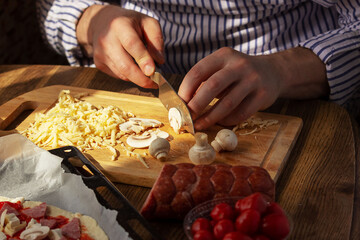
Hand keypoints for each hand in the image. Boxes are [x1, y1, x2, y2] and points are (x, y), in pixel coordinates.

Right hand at [76, 5, 163, 87]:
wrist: (102, 21)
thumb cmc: (129, 23)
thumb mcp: (148, 23)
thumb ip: (156, 40)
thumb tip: (159, 61)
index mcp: (120, 25)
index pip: (131, 44)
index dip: (143, 59)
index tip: (152, 71)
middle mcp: (107, 40)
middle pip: (125, 66)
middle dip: (141, 79)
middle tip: (155, 83)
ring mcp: (100, 53)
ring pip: (122, 74)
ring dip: (137, 78)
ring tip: (146, 72)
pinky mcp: (98, 63)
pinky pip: (118, 75)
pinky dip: (129, 75)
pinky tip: (132, 66)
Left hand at [178, 47, 327, 129]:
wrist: (272, 72)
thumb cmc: (238, 73)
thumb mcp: (222, 68)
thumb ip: (205, 80)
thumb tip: (184, 103)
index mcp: (223, 56)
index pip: (198, 71)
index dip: (186, 89)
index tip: (179, 104)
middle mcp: (239, 65)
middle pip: (212, 86)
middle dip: (196, 105)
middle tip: (187, 118)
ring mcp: (253, 80)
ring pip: (228, 103)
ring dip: (210, 117)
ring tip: (199, 125)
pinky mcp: (263, 95)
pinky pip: (241, 113)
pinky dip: (228, 120)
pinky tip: (220, 122)